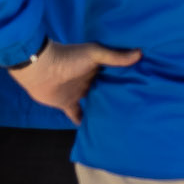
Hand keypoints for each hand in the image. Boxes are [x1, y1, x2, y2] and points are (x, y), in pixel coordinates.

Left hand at [9, 41, 139, 124]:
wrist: (39, 69)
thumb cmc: (67, 57)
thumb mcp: (94, 54)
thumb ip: (115, 56)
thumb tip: (141, 53)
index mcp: (96, 67)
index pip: (115, 73)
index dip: (127, 78)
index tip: (144, 83)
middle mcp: (89, 80)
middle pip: (106, 89)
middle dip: (118, 94)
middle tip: (137, 104)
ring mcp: (78, 92)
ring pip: (95, 102)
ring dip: (103, 108)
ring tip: (121, 118)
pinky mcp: (68, 104)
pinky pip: (78, 115)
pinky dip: (84, 121)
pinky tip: (95, 130)